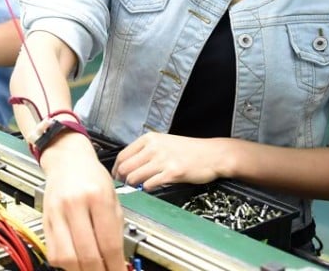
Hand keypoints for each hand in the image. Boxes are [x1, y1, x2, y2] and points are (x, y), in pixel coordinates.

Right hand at [39, 133, 126, 270]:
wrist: (67, 159)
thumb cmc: (92, 176)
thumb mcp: (112, 198)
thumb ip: (115, 230)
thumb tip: (118, 260)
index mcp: (97, 196)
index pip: (108, 243)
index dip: (115, 266)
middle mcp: (74, 204)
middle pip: (87, 254)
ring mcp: (56, 212)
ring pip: (66, 257)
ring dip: (80, 270)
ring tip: (91, 269)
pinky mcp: (45, 219)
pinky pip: (52, 252)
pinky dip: (65, 263)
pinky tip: (75, 260)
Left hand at [112, 132, 226, 190]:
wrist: (213, 154)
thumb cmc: (189, 150)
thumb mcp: (164, 142)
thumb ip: (146, 151)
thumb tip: (128, 165)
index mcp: (149, 139)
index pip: (122, 155)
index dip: (116, 169)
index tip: (116, 177)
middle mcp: (154, 147)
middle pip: (125, 167)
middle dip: (121, 179)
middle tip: (124, 186)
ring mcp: (163, 160)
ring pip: (135, 177)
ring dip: (133, 186)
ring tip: (136, 189)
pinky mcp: (173, 172)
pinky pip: (150, 184)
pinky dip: (146, 189)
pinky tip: (150, 188)